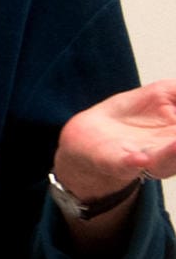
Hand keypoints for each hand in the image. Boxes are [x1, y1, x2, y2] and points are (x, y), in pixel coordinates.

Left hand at [54, 79, 175, 200]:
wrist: (89, 134)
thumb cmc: (133, 115)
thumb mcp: (164, 93)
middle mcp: (172, 153)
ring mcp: (146, 159)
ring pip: (167, 161)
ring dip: (174, 153)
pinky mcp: (118, 162)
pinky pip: (128, 165)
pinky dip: (135, 162)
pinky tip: (140, 158)